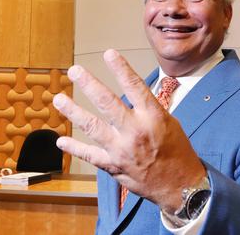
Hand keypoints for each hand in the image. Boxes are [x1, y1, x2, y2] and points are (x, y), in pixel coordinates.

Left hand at [53, 49, 206, 211]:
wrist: (180, 186)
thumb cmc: (177, 151)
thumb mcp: (170, 123)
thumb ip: (147, 109)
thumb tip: (130, 95)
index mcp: (153, 117)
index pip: (134, 86)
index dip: (120, 68)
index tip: (108, 53)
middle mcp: (135, 130)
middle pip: (107, 102)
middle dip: (89, 84)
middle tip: (75, 70)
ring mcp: (121, 149)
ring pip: (92, 126)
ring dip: (73, 111)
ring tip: (59, 99)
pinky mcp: (113, 166)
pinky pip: (89, 154)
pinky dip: (74, 147)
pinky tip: (61, 140)